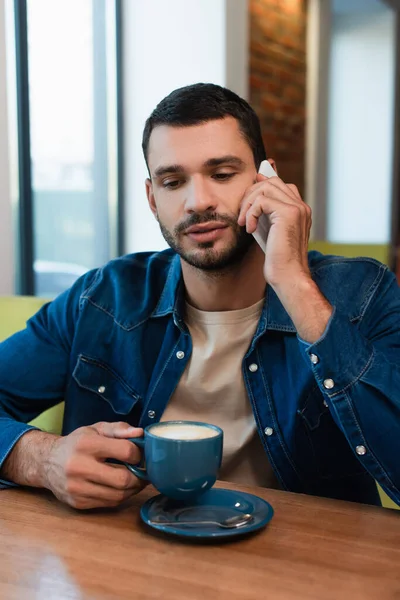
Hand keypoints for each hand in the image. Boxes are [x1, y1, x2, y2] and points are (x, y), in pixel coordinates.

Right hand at [41, 421, 145, 509]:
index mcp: (86, 444)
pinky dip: (121, 496)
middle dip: (140, 477)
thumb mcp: (96, 429)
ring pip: (118, 495)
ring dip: (133, 489)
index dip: (139, 454)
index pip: (125, 451)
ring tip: (137, 480)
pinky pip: (109, 503)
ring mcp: (77, 488)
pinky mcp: (77, 502)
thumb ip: (119, 429)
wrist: (47, 462)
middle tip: (145, 472)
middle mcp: (79, 467)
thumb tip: (140, 434)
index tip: (141, 455)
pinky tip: (122, 487)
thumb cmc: (77, 443)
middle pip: (123, 479)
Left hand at [238, 173, 311, 287]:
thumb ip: (266, 215)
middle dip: (252, 193)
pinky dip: (251, 214)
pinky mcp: (288, 213)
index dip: (262, 186)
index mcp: (300, 210)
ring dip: (249, 203)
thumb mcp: (270, 232)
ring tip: (244, 221)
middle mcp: (301, 206)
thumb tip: (254, 198)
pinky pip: (261, 201)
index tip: (248, 197)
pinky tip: (250, 230)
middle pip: (272, 182)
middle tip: (243, 213)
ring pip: (266, 187)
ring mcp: (297, 208)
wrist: (288, 275)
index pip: (281, 185)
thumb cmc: (278, 259)